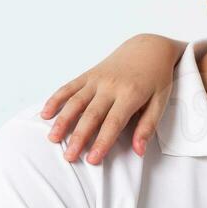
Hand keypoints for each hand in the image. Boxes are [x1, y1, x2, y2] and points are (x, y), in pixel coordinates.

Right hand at [42, 34, 184, 162]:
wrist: (149, 48)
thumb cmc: (156, 78)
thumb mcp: (160, 102)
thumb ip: (148, 126)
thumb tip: (139, 151)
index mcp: (131, 94)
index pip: (113, 123)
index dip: (102, 142)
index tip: (92, 159)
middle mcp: (111, 86)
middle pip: (91, 115)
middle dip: (78, 137)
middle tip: (69, 156)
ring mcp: (97, 79)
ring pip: (75, 101)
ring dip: (62, 120)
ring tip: (53, 138)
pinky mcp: (89, 74)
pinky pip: (69, 87)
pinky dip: (56, 99)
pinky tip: (46, 113)